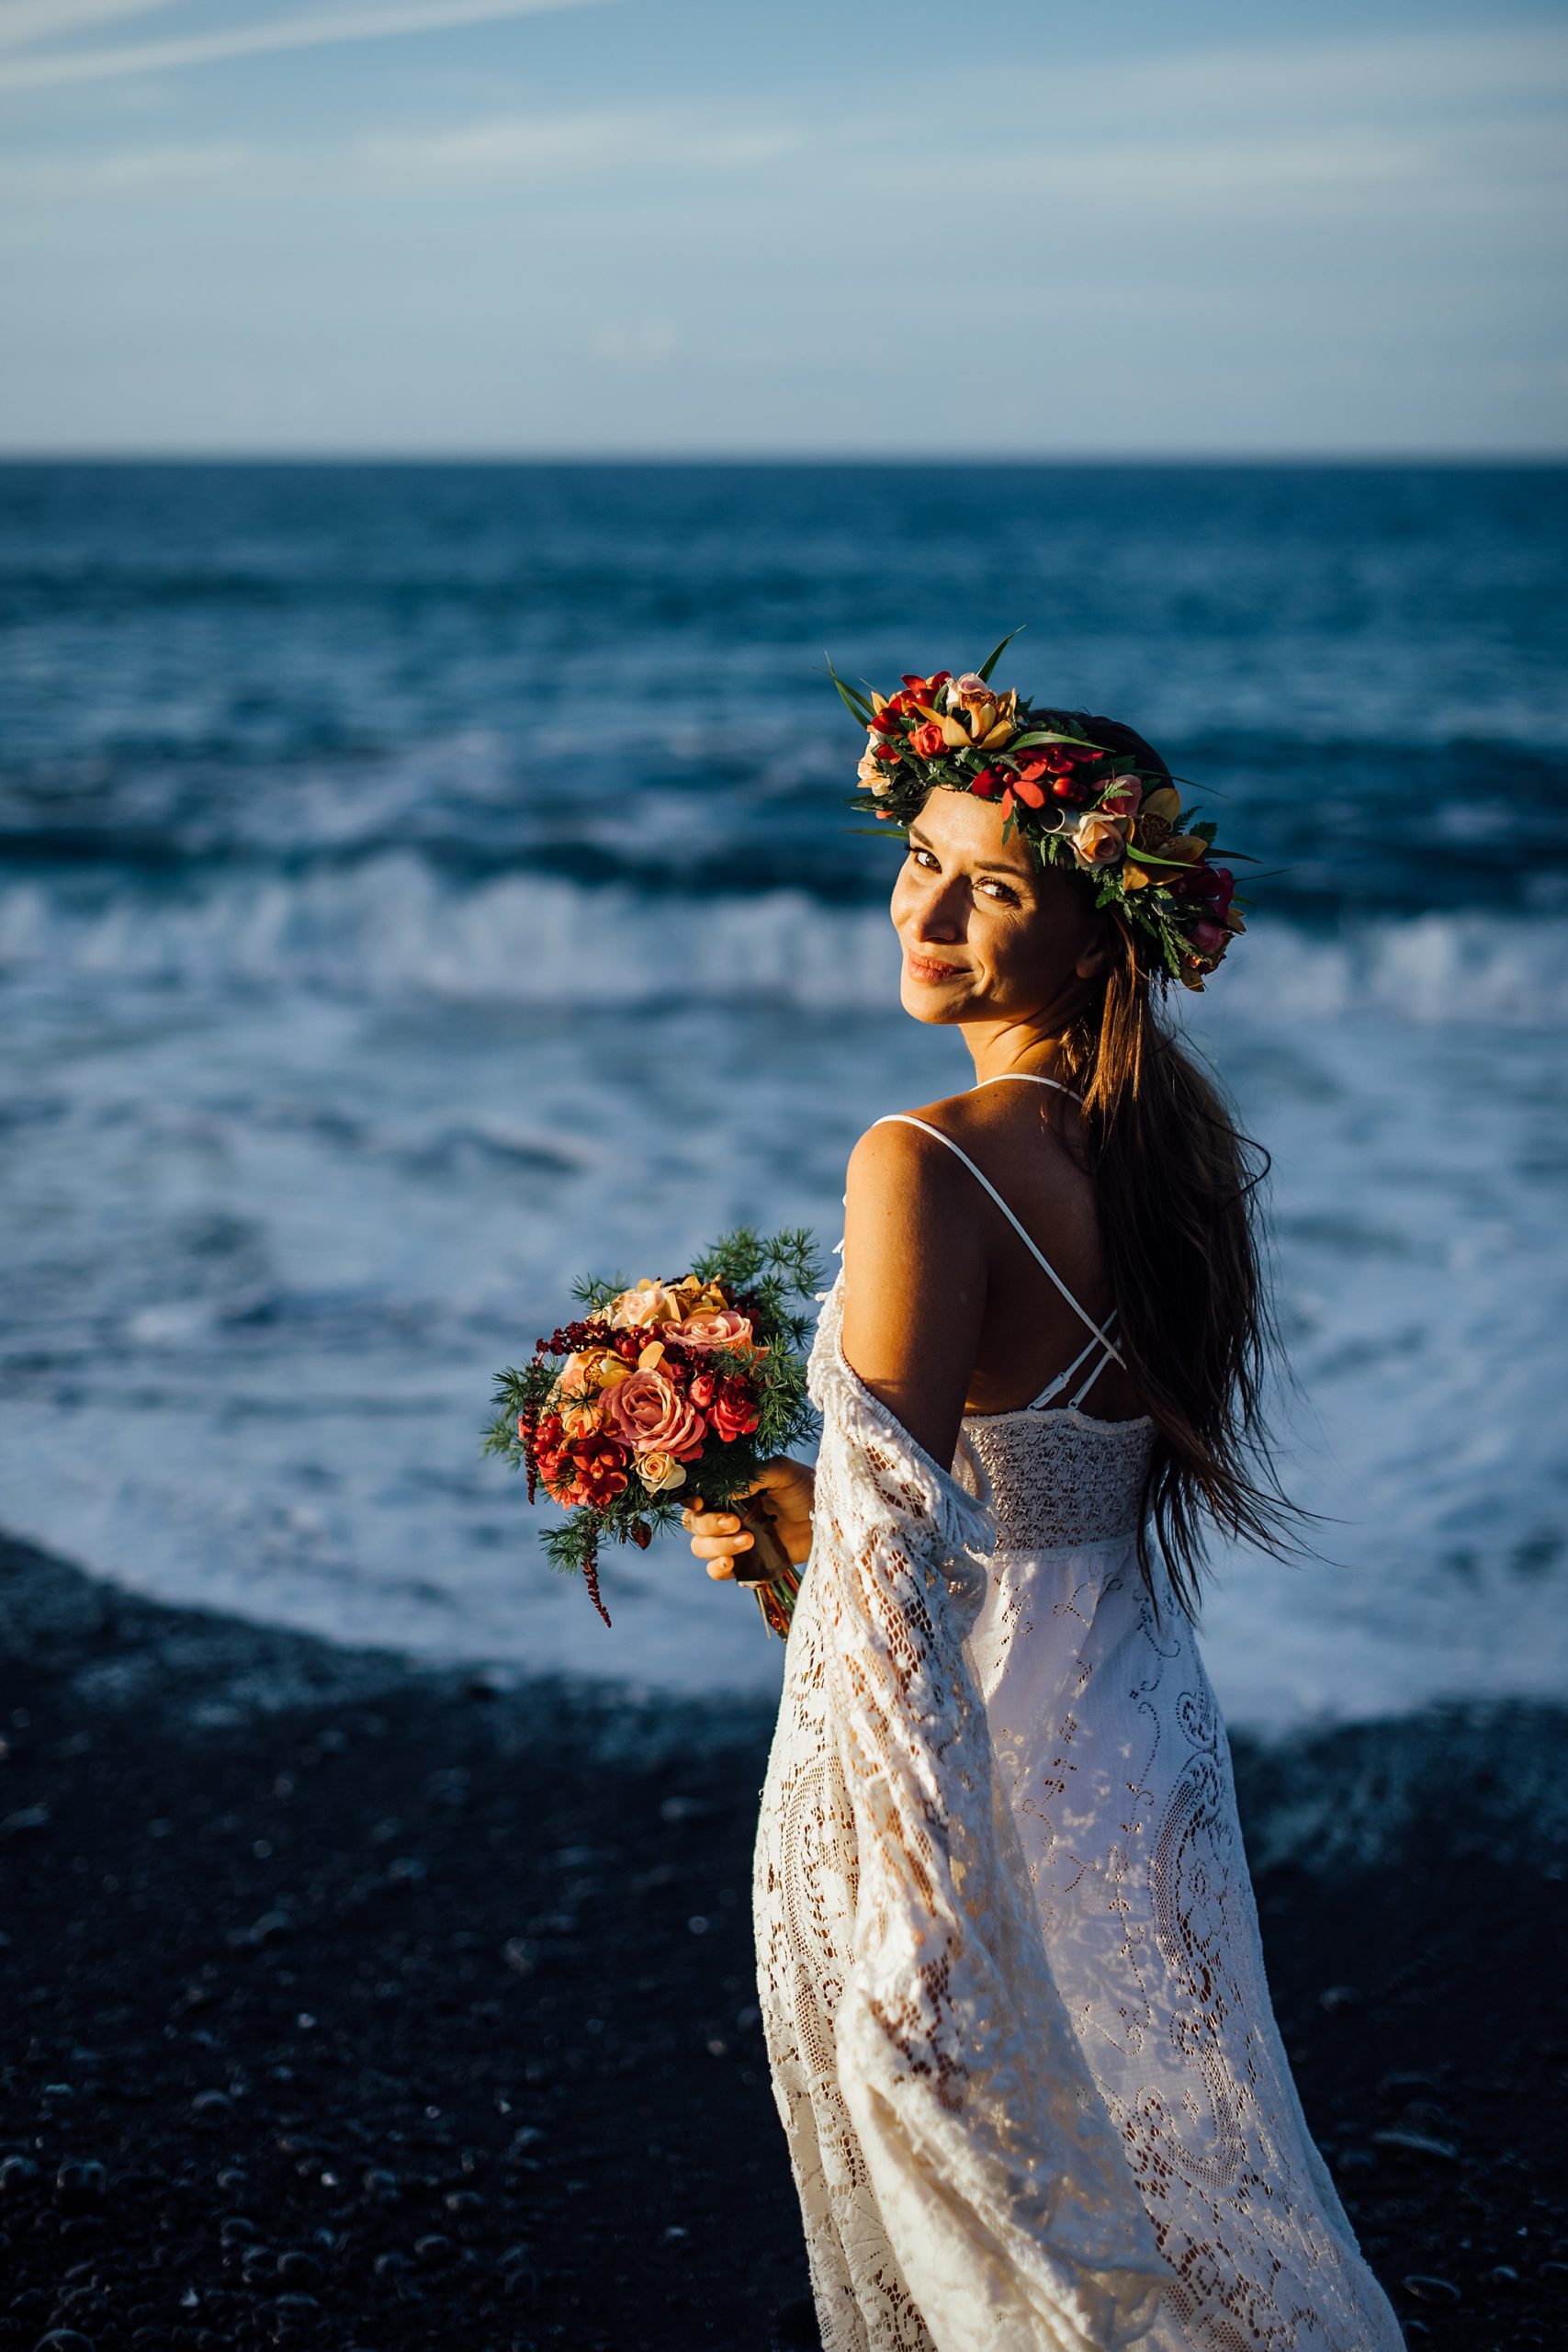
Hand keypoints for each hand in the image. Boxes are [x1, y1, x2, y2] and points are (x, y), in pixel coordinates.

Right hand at [682, 1457, 815, 1579]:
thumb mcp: (782, 1471)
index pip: (695, 1496)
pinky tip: (730, 1563)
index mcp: (729, 1490)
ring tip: (748, 1540)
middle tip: (736, 1522)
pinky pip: (718, 1571)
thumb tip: (723, 1489)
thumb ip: (752, 1474)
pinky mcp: (745, 1563)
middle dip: (709, 1524)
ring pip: (701, 1547)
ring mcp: (732, 1540)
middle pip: (694, 1523)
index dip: (690, 1501)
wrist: (830, 1519)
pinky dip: (717, 1568)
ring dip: (717, 1545)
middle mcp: (725, 1514)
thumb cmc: (806, 1488)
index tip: (700, 1502)